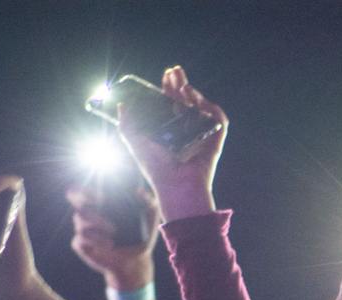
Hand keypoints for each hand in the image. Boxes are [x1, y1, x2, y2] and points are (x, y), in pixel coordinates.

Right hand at [68, 183, 160, 288]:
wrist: (138, 259)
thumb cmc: (141, 233)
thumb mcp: (150, 217)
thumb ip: (148, 201)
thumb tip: (140, 191)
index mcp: (97, 204)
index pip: (77, 191)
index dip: (81, 191)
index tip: (100, 196)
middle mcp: (87, 216)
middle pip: (79, 209)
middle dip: (94, 216)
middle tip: (113, 225)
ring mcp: (83, 231)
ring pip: (80, 225)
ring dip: (98, 230)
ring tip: (114, 236)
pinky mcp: (82, 246)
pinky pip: (79, 240)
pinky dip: (96, 241)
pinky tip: (110, 244)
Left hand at [118, 66, 226, 222]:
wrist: (175, 186)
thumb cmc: (155, 168)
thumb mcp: (135, 143)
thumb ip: (127, 124)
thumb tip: (122, 104)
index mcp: (169, 129)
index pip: (171, 103)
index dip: (168, 88)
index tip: (166, 76)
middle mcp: (187, 130)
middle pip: (186, 101)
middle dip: (181, 84)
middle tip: (176, 71)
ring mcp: (202, 135)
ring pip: (202, 108)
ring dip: (195, 94)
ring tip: (184, 86)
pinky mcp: (214, 141)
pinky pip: (219, 121)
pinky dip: (213, 110)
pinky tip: (202, 102)